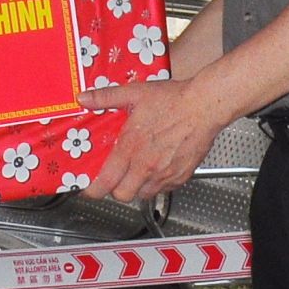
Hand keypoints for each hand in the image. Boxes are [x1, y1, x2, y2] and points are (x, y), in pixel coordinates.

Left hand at [81, 78, 234, 202]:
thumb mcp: (134, 93)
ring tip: (136, 172)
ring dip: (136, 187)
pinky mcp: (181, 175)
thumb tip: (84, 98)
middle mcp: (147, 165)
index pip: (106, 181)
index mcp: (131, 147)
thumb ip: (105, 98)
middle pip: (122, 195)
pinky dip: (157, 184)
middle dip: (115, 189)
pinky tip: (157, 167)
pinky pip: (164, 190)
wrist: (205, 105)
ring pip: (143, 195)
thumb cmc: (173, 100)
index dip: (93, 190)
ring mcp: (165, 173)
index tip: (89, 189)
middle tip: (115, 178)